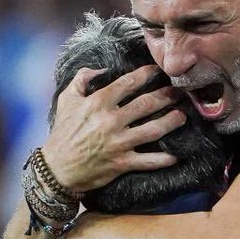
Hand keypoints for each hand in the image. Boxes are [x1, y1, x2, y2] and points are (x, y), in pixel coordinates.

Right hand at [42, 65, 185, 191]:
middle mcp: (111, 121)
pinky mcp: (122, 163)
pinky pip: (149, 160)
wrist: (56, 169)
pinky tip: (177, 155)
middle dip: (167, 96)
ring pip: (154, 130)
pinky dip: (165, 159)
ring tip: (182, 116)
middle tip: (179, 92)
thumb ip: (81, 79)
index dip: (147, 74)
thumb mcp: (66, 100)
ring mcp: (118, 143)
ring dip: (172, 122)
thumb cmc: (62, 133)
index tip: (158, 70)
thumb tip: (99, 68)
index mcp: (98, 103)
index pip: (128, 83)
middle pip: (147, 104)